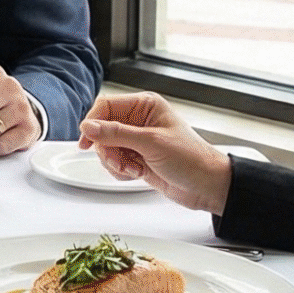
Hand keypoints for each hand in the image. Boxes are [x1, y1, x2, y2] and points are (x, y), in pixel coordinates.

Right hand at [78, 93, 231, 212]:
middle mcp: (139, 120)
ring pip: (106, 148)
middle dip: (107, 149)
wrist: (207, 186)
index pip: (106, 106)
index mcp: (145, 105)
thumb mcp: (151, 143)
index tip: (86, 141)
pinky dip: (121, 171)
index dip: (93, 123)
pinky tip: (138, 174)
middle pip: (102, 130)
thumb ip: (116, 134)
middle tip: (120, 160)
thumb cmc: (191, 159)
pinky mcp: (137, 158)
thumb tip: (88, 127)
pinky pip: (115, 162)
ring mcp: (138, 140)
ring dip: (115, 162)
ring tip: (133, 169)